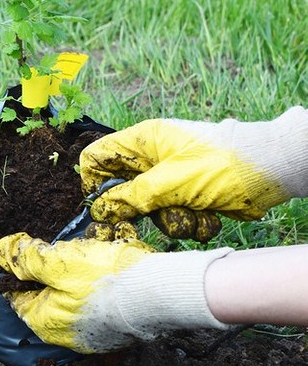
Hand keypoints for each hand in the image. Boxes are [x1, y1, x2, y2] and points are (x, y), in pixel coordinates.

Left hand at [0, 233, 230, 353]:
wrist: (160, 292)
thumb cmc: (104, 278)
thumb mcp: (57, 261)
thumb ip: (26, 258)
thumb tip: (1, 252)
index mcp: (44, 322)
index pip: (18, 296)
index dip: (22, 271)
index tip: (33, 253)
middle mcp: (66, 337)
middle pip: (48, 297)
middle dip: (53, 274)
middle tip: (69, 254)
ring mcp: (94, 337)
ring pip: (74, 300)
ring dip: (78, 278)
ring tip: (92, 260)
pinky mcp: (117, 332)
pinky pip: (98, 306)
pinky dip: (100, 289)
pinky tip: (110, 273)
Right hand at [80, 109, 307, 241]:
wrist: (272, 170)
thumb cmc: (221, 164)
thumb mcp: (169, 183)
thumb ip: (130, 198)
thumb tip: (100, 210)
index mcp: (143, 141)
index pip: (99, 157)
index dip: (93, 182)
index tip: (100, 206)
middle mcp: (154, 159)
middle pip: (124, 191)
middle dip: (139, 210)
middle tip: (142, 224)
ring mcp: (173, 179)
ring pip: (152, 210)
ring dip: (171, 220)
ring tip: (193, 214)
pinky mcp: (191, 197)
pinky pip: (176, 216)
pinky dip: (193, 222)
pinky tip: (210, 216)